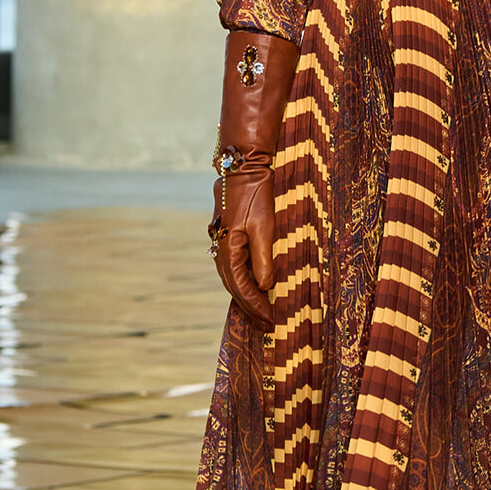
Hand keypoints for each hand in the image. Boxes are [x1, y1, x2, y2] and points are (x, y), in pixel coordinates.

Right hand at [210, 164, 273, 324]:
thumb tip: (264, 286)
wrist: (244, 165)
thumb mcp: (264, 226)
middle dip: (250, 306)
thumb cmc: (256, 193)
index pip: (241, 286)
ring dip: (245, 294)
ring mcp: (221, 239)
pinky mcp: (227, 232)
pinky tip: (253, 284)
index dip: (255, 305)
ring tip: (260, 310)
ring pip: (231, 276)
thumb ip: (263, 257)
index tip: (270, 319)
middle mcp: (220, 245)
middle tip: (266, 323)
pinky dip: (242, 279)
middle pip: (233, 285)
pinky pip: (233, 264)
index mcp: (228, 247)